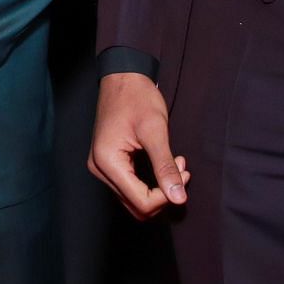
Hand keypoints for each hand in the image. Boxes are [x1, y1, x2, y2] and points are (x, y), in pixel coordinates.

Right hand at [86, 71, 189, 219]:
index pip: (141, 202)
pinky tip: (163, 164)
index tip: (183, 172)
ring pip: (134, 199)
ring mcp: (101, 168)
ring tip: (175, 164)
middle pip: (136, 206)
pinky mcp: (108, 163)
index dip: (167, 196)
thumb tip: (179, 198)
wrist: (123, 77)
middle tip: (181, 169)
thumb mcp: (155, 131)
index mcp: (107, 162)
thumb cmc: (137, 97)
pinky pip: (130, 187)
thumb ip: (165, 167)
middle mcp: (99, 169)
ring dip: (158, 190)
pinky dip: (150, 183)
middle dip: (164, 195)